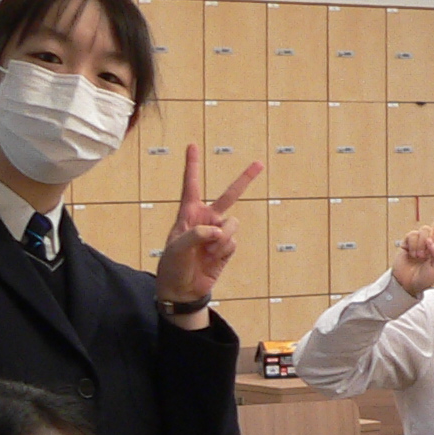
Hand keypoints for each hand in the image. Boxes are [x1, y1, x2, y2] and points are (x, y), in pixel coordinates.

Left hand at [155, 145, 263, 313]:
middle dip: (245, 179)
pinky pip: (232, 241)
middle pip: (229, 195)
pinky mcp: (227, 247)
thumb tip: (219, 231)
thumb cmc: (173, 265)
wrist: (183, 289)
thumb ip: (197, 234)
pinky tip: (212, 258)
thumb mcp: (177, 247)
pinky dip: (223, 249)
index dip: (192, 165)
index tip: (192, 145)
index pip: (191, 184)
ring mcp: (219, 232)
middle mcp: (207, 218)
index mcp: (188, 212)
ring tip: (208, 251)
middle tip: (260, 163)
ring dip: (221, 238)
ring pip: (232, 223)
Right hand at [392, 194, 433, 297]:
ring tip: (419, 256)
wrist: (406, 283)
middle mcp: (432, 242)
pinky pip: (412, 235)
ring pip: (424, 230)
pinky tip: (411, 253)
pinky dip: (412, 245)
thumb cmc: (424, 280)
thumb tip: (432, 241)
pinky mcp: (408, 241)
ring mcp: (420, 240)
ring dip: (421, 244)